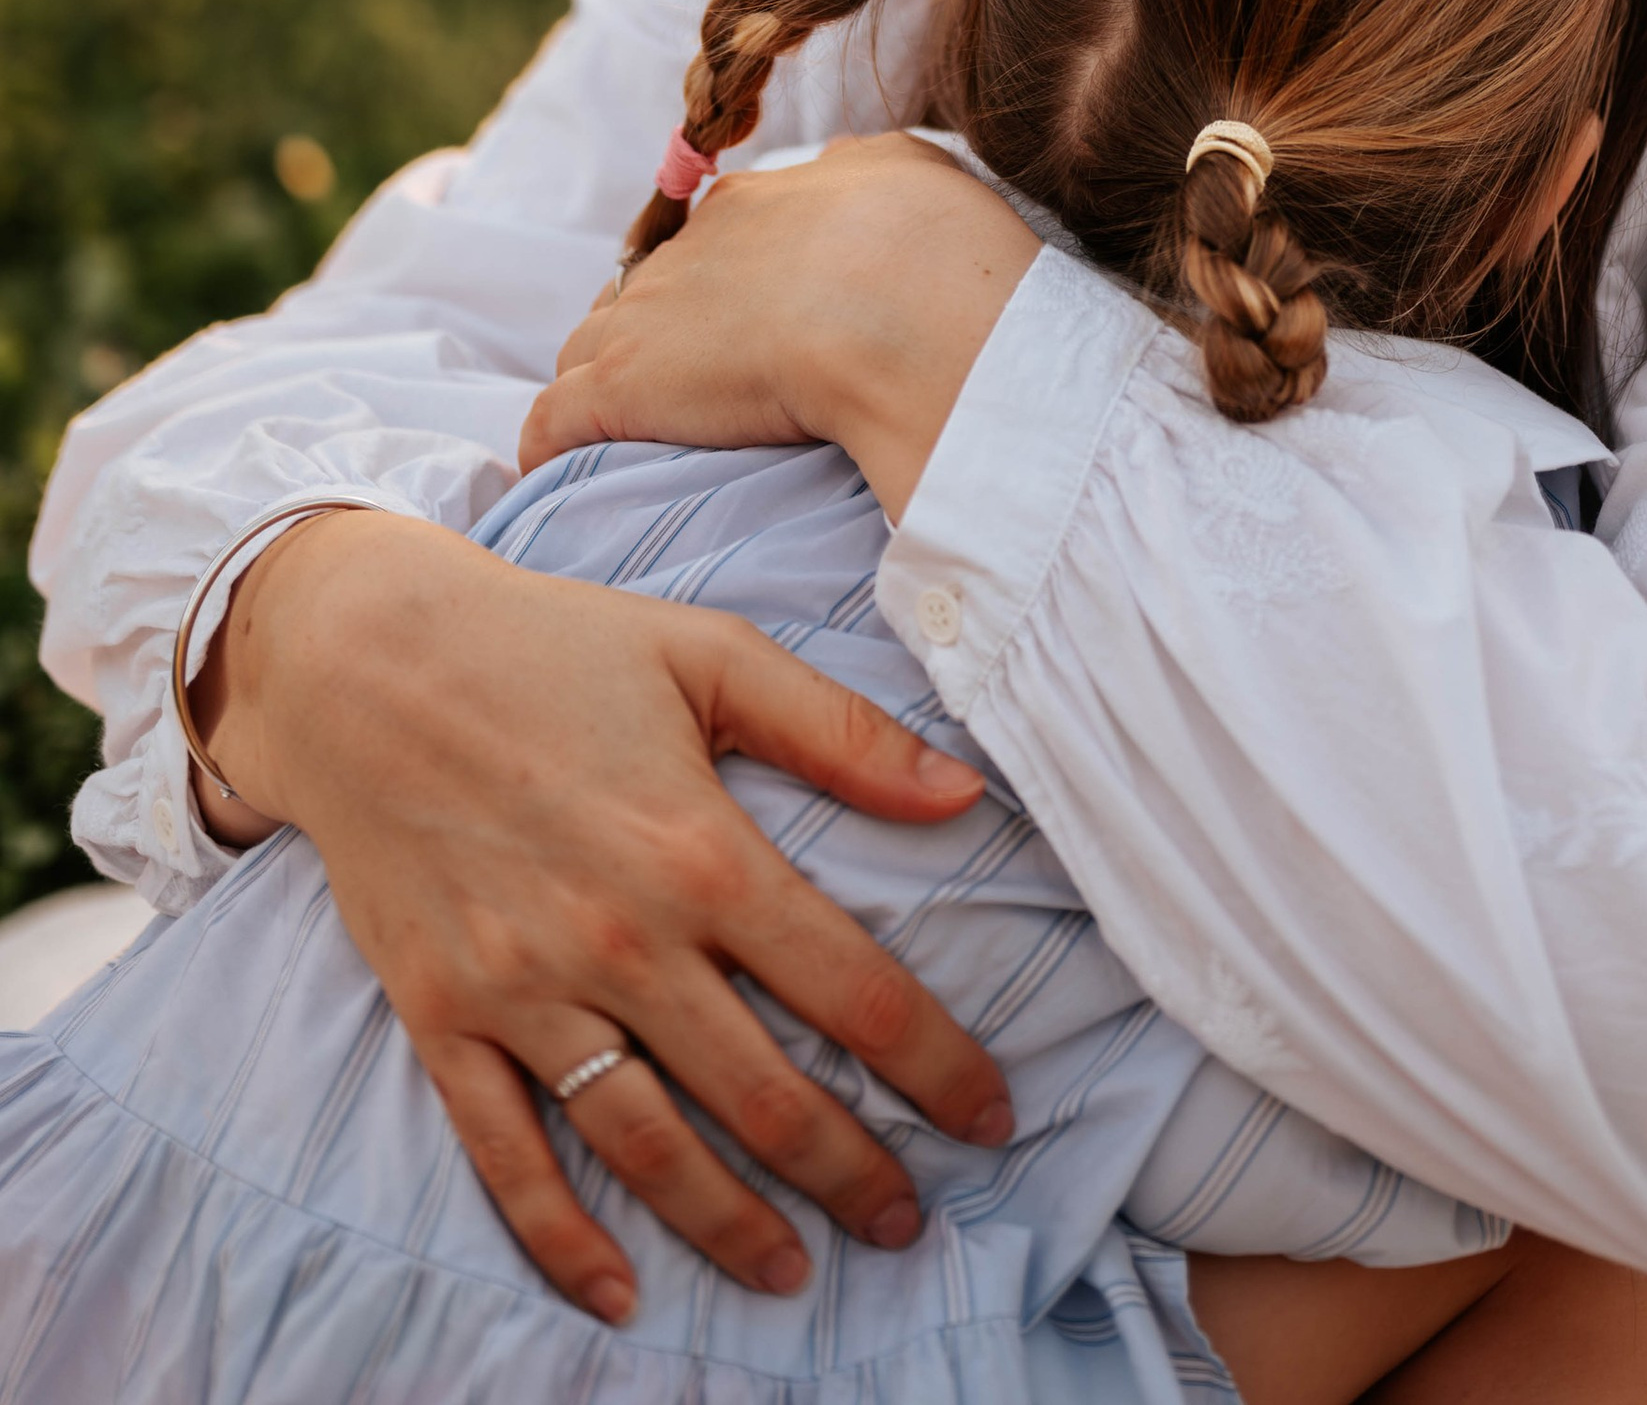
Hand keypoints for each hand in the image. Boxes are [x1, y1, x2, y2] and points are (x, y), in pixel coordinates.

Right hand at [192, 505, 1014, 1322]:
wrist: (364, 660)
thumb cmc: (552, 645)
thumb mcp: (710, 652)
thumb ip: (841, 732)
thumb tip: (964, 794)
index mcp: (700, 850)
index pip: (852, 989)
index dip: (935, 1063)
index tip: (990, 1115)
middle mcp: (621, 940)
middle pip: (764, 1095)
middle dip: (851, 1172)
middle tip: (908, 1223)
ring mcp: (526, 990)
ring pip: (649, 1146)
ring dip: (731, 1224)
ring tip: (796, 1274)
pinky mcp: (444, 1018)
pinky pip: (508, 1154)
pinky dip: (561, 1238)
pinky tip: (619, 1292)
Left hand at [522, 137, 1039, 519]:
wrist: (905, 309)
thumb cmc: (930, 245)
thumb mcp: (906, 170)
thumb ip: (863, 171)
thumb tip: (841, 166)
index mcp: (754, 205)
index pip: (707, 244)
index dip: (717, 290)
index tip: (742, 328)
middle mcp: (688, 250)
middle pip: (640, 293)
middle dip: (654, 335)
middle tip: (696, 390)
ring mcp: (646, 318)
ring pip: (586, 348)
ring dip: (601, 386)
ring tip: (631, 439)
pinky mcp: (619, 387)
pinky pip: (551, 420)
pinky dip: (551, 446)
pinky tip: (560, 476)